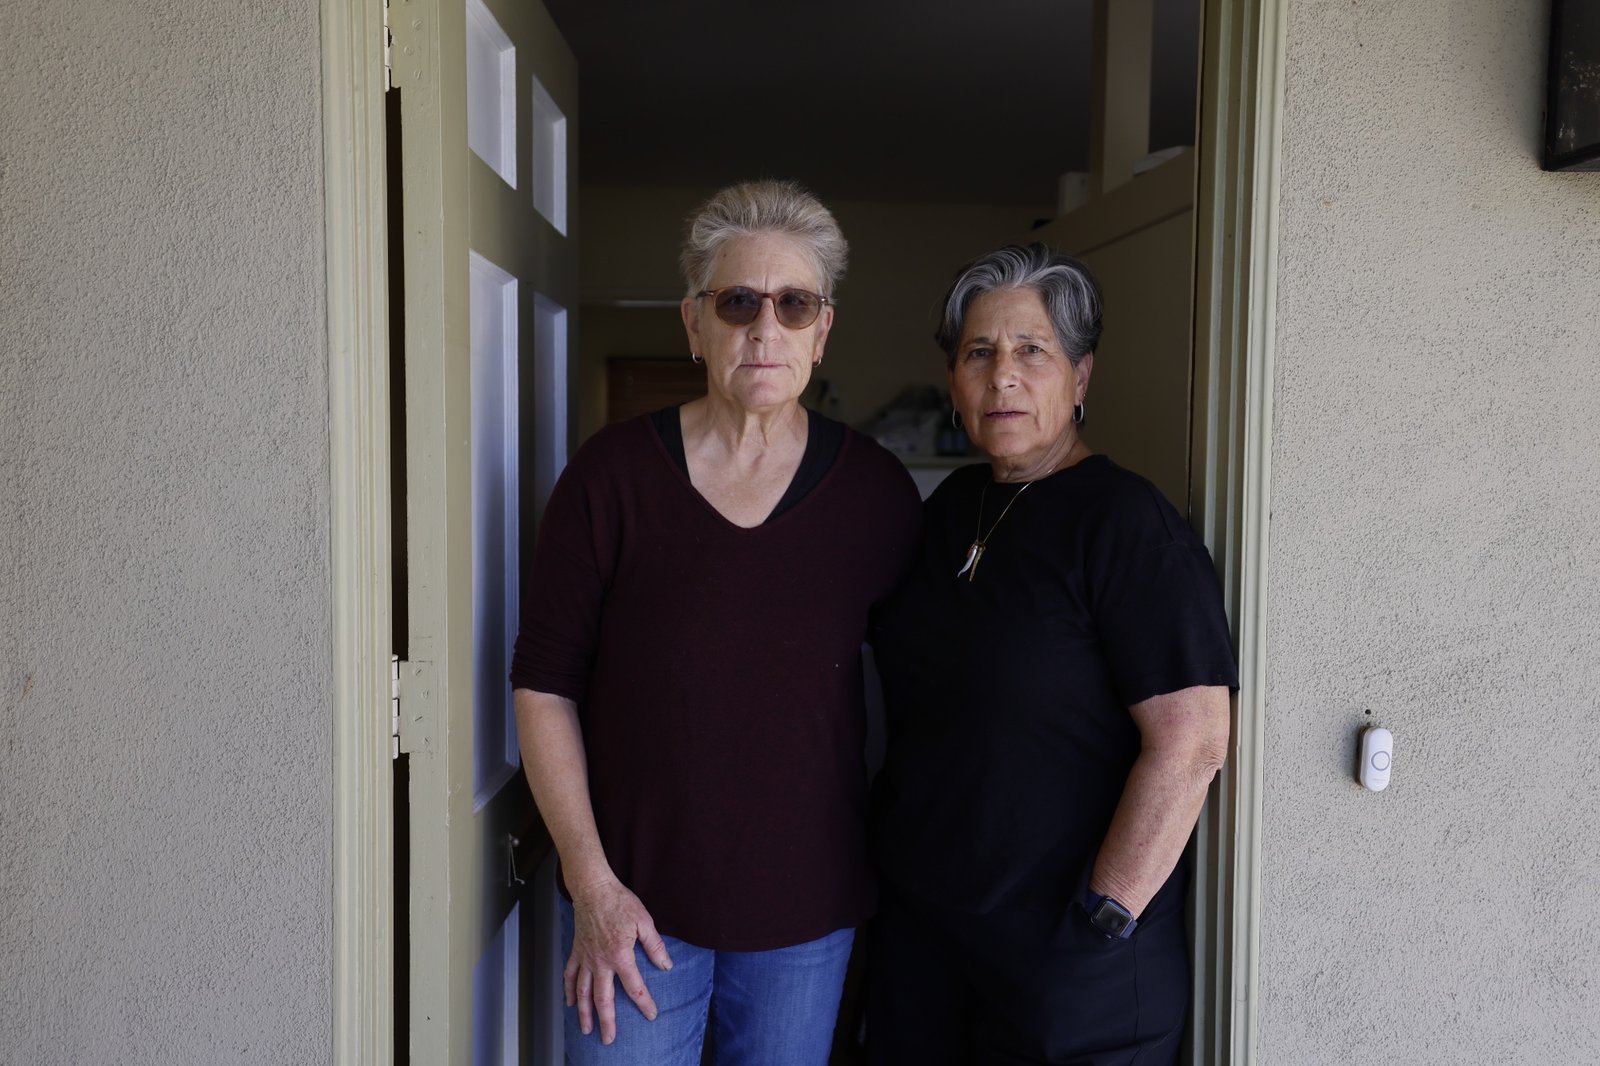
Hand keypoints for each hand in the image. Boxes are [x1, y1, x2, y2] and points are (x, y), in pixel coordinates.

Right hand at [565, 880, 674, 1044]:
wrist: (593, 888)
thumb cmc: (620, 902)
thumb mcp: (644, 921)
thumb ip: (655, 946)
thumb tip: (666, 965)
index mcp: (620, 955)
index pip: (634, 987)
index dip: (644, 1003)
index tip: (651, 1015)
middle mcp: (601, 961)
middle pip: (603, 998)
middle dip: (607, 1021)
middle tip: (609, 1040)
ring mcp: (586, 957)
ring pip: (583, 991)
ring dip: (584, 1012)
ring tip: (586, 1030)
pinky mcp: (577, 951)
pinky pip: (570, 974)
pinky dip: (569, 989)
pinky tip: (569, 1003)